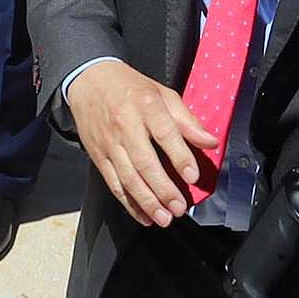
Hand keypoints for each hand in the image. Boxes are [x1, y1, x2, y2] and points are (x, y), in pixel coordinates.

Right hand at [64, 60, 217, 227]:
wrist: (89, 80)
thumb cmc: (129, 87)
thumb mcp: (162, 93)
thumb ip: (186, 120)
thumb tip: (210, 141)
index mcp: (146, 105)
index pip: (165, 133)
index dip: (180, 156)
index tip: (192, 176)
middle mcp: (126, 125)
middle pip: (145, 162)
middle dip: (164, 189)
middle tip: (180, 207)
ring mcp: (110, 143)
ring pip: (128, 178)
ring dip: (147, 202)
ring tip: (165, 217)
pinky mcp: (98, 156)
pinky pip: (114, 184)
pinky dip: (129, 203)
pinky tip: (144, 215)